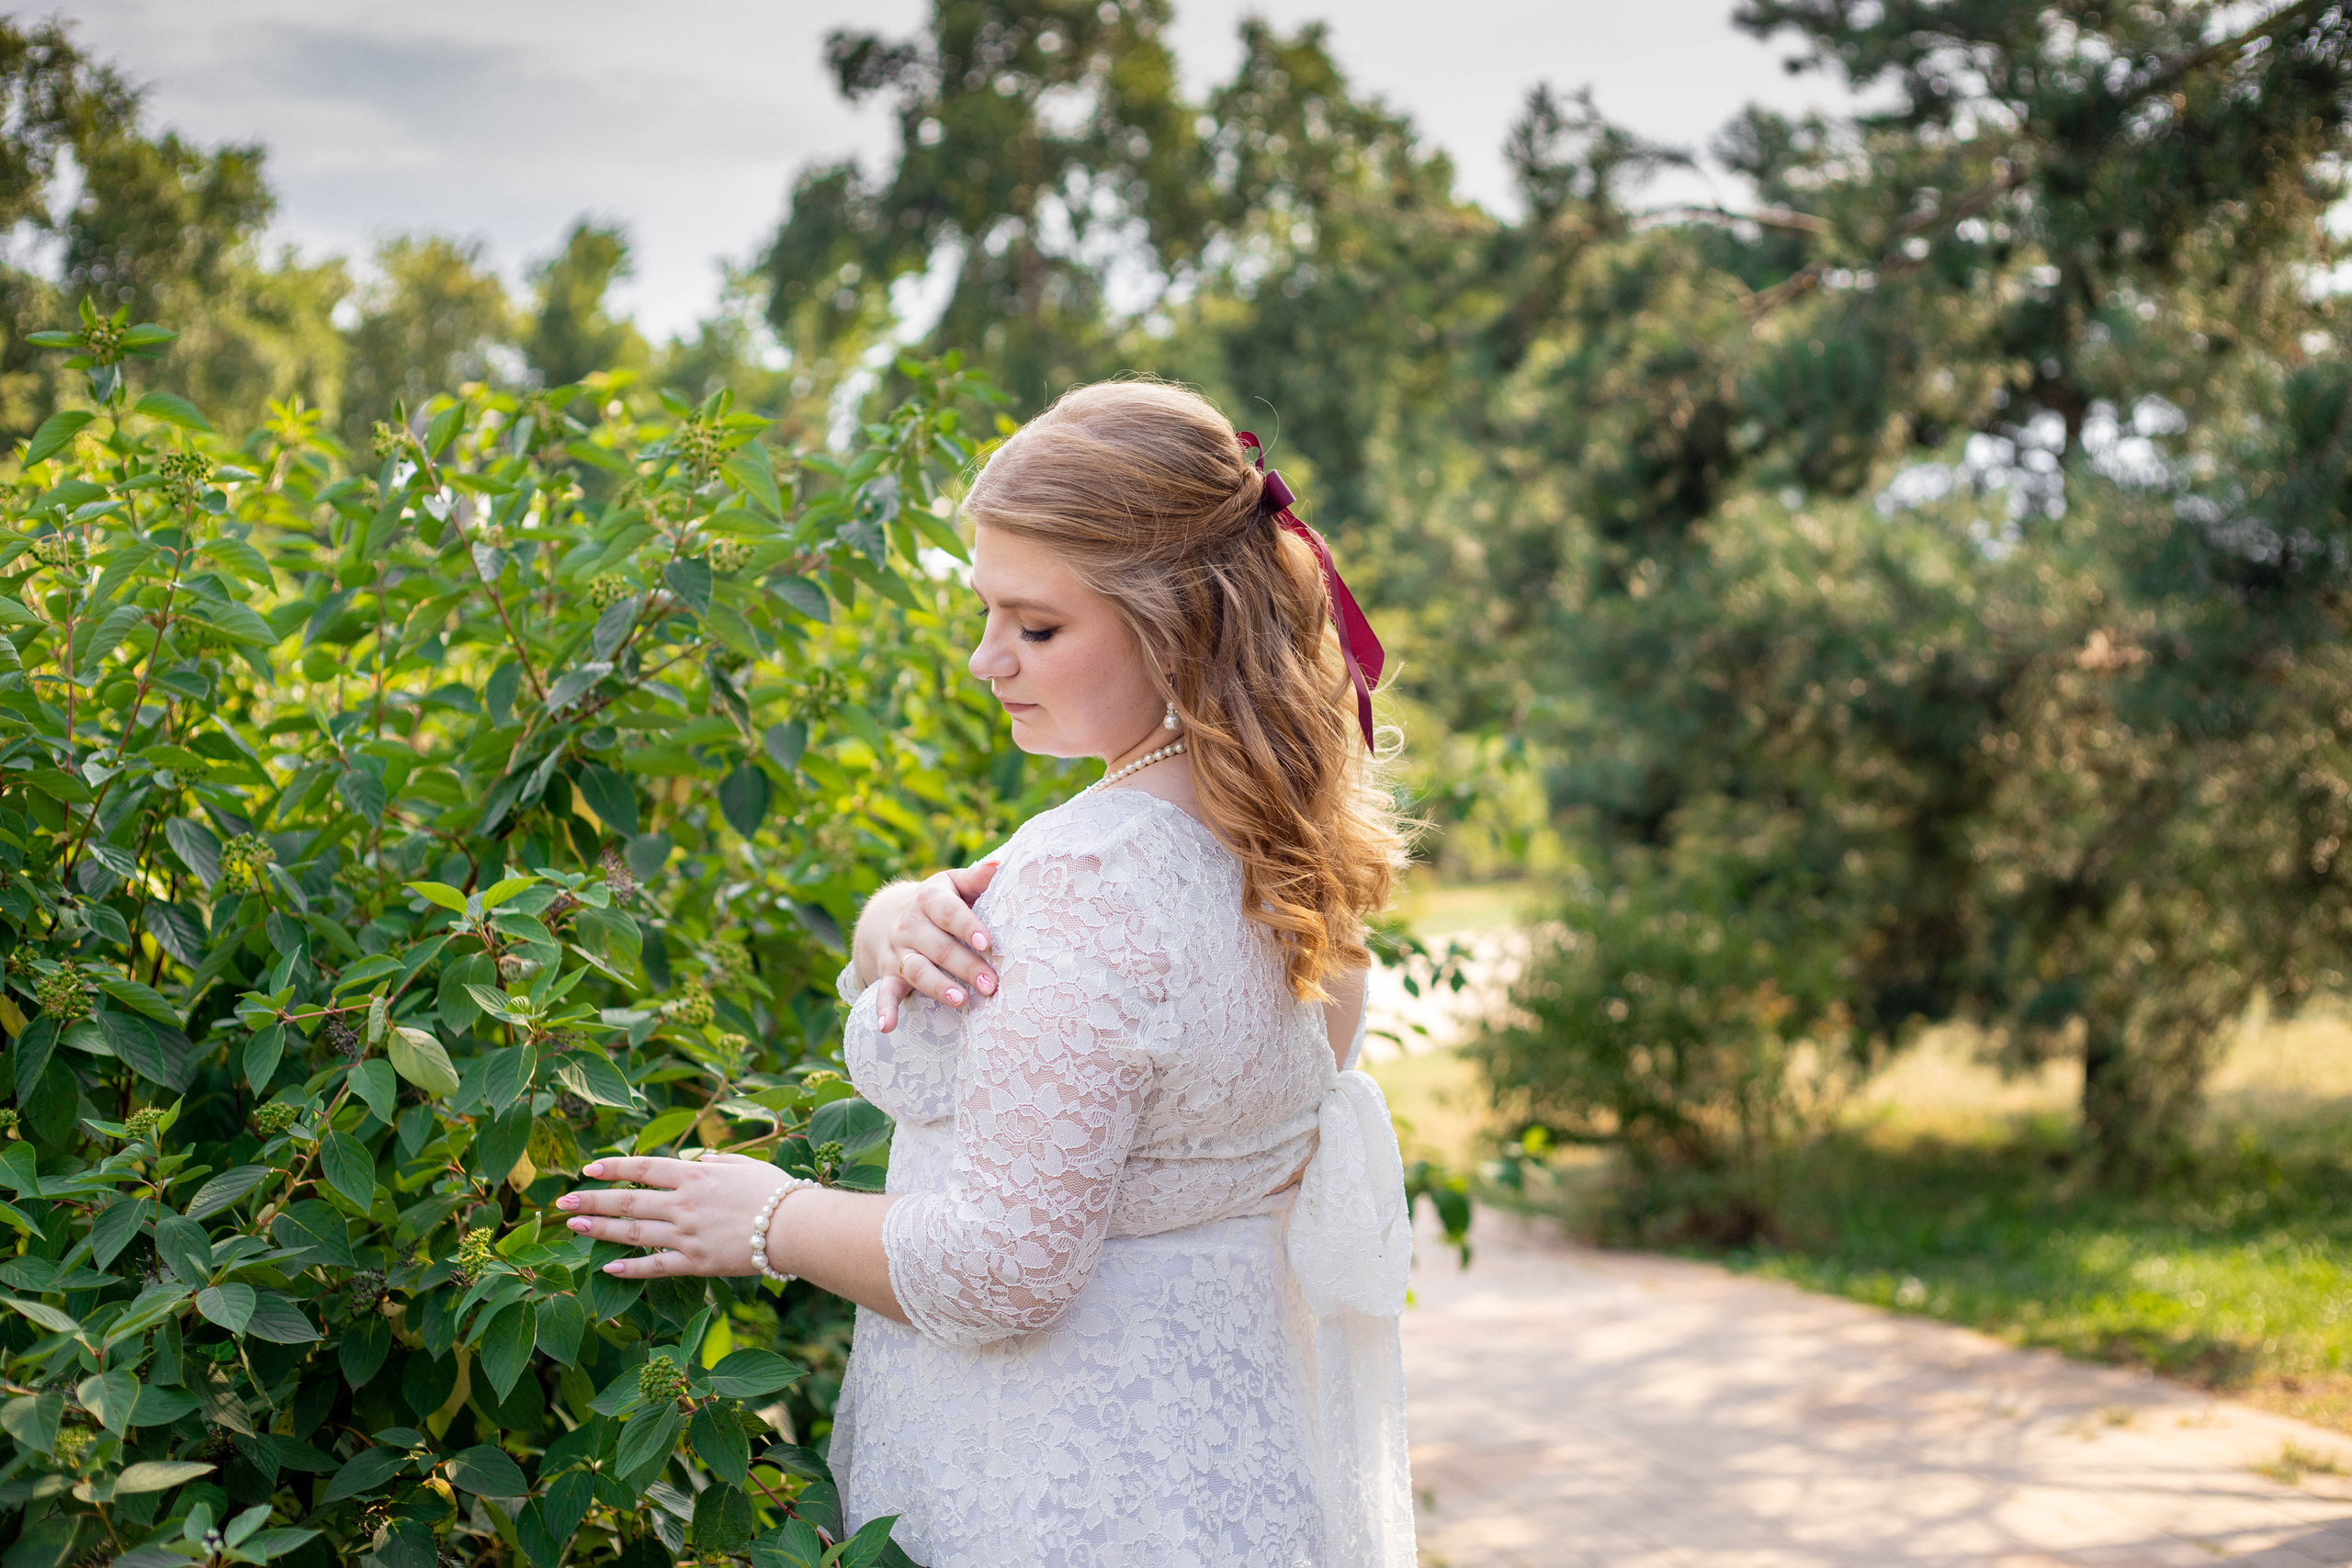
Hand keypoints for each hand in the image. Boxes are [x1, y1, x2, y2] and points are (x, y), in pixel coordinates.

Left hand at [556, 1153, 801, 1278]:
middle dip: (592, 1200)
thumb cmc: (778, 1192)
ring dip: (600, 1229)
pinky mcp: (695, 1262)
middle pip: (627, 1200)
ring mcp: (686, 1235)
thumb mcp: (746, 1165)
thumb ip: (717, 1161)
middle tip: (563, 1202)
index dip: (613, 1168)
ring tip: (575, 1226)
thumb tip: (699, 1159)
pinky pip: (655, 1266)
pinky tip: (607, 1267)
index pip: (643, 1168)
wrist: (795, 1227)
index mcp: (695, 1175)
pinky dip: (630, 1267)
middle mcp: (683, 1203)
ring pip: (632, 1232)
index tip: (588, 1169)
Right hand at [853, 861, 1000, 1031]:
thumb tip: (1001, 865)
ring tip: (960, 1001)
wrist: (886, 915)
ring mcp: (899, 951)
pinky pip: (884, 992)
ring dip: (938, 987)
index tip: (987, 942)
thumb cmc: (938, 902)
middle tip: (991, 984)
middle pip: (939, 947)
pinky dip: (883, 1009)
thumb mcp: (952, 884)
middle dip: (966, 966)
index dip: (968, 927)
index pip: (950, 913)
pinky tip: (886, 1026)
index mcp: (930, 899)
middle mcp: (911, 925)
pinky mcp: (889, 973)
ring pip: (918, 970)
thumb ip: (976, 878)